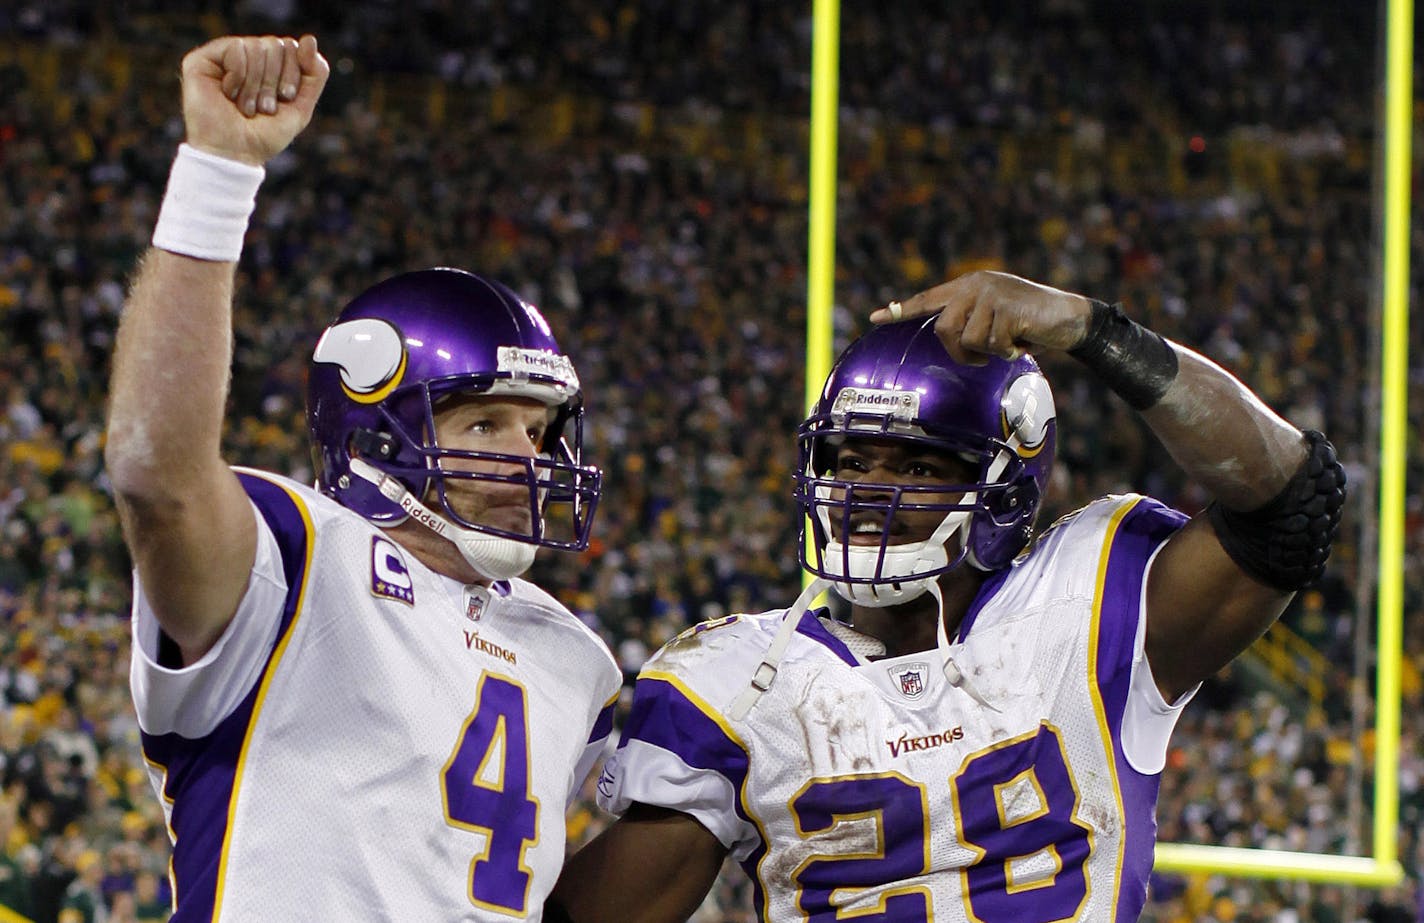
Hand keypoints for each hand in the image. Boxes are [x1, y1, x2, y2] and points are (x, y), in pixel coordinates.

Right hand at [180, 34, 329, 165]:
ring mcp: (222, 57)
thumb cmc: (265, 134)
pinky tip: (229, 93)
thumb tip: (310, 39)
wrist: (236, 154)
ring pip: (256, 46)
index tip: (284, 99)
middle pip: (275, 44)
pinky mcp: (202, 60)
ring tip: (246, 106)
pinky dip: (239, 75)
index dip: (292, 74)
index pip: (291, 47)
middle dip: (273, 81)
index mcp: (267, 65)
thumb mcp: (300, 106)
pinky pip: (236, 47)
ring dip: (256, 84)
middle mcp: (245, 57)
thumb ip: (314, 74)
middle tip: (263, 107)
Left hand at [870, 270, 1093, 364]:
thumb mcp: (995, 318)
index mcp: (968, 286)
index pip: (928, 299)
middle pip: (944, 329)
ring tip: (1008, 344)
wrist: (1068, 318)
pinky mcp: (1007, 307)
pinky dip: (1007, 351)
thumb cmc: (1030, 324)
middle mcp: (975, 285)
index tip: (875, 317)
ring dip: (988, 352)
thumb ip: (970, 321)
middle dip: (960, 352)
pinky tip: (1022, 342)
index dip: (901, 310)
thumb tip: (947, 338)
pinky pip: (992, 344)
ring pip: (969, 339)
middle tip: (981, 358)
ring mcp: (991, 294)